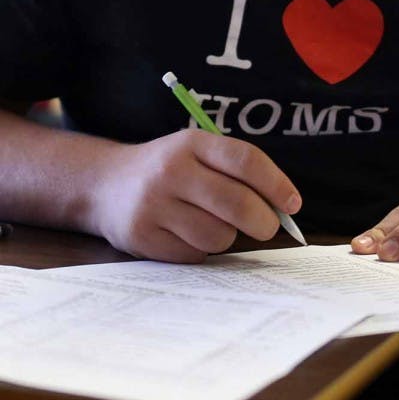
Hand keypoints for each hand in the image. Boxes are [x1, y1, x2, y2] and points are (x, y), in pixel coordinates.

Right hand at [91, 129, 300, 262]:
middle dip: (263, 221)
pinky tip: (187, 234)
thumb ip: (234, 171)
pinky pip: (194, 255)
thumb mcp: (195, 151)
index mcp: (191, 143)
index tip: (293, 203)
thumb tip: (283, 207)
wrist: (105, 184)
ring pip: (218, 236)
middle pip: (238, 204)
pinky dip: (200, 250)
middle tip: (267, 226)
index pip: (246, 161)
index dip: (277, 184)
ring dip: (227, 236)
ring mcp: (155, 206)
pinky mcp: (143, 238)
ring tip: (213, 224)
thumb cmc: (167, 168)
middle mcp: (172, 171)